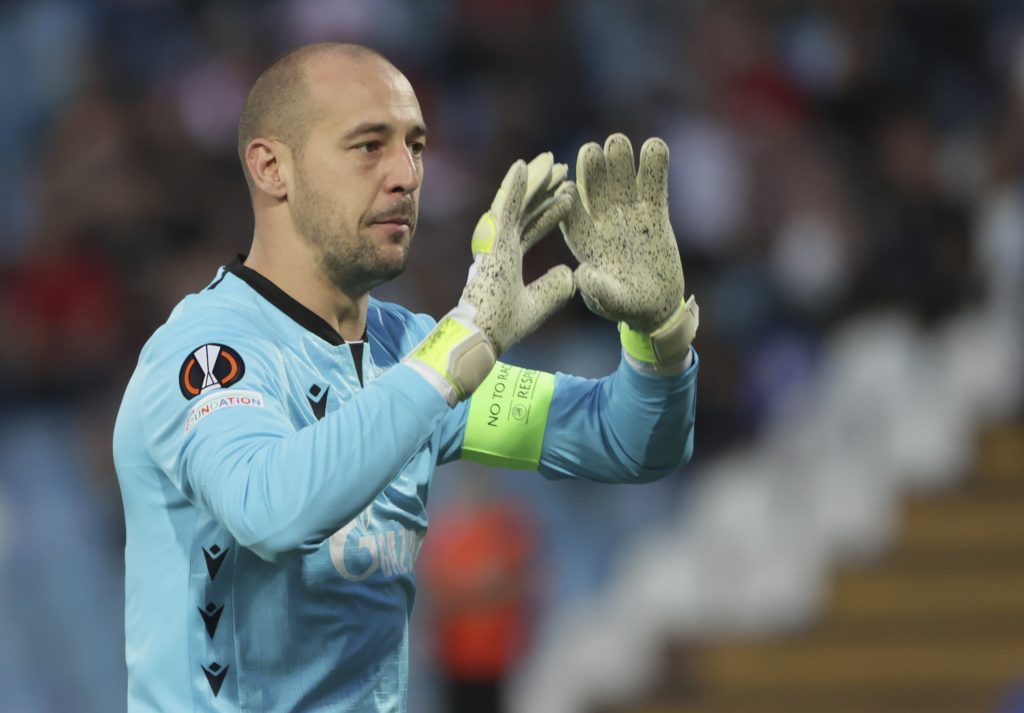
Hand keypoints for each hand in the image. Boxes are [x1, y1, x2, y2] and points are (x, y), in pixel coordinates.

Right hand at [405, 160, 574, 403]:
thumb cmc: (501, 327)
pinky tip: (525, 165)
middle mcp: (501, 246)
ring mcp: (495, 242)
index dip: (550, 212)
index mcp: (509, 258)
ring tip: (552, 162)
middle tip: (563, 170)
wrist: (481, 338)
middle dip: (544, 190)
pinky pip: (504, 207)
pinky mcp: (492, 241)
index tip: (568, 196)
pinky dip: (514, 186)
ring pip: (517, 202)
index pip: (532, 228)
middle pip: (526, 209)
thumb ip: (553, 289)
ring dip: (534, 180)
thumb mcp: (538, 306)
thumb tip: (570, 273)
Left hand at [560, 133, 697, 369]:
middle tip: (591, 151)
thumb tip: (582, 273)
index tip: (566, 187)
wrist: (657, 306)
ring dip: (619, 161)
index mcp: (584, 241)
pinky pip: (654, 185)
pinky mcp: (655, 212)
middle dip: (592, 172)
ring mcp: (629, 213)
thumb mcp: (611, 303)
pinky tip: (655, 146)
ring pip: (622, 180)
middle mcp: (603, 221)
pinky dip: (654, 166)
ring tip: (617, 142)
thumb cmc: (627, 306)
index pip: (571, 216)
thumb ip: (598, 290)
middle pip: (595, 190)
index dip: (568, 201)